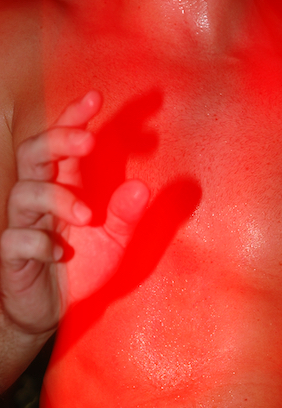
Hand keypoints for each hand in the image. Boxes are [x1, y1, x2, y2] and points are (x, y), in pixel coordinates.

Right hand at [0, 91, 148, 335]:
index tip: (96, 97)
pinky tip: (59, 253)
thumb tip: (142, 185)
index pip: (64, 145)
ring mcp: (25, 225)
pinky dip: (39, 243)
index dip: (74, 118)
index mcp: (65, 188)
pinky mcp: (13, 255)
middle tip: (87, 140)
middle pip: (34, 155)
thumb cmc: (81, 267)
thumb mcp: (114, 242)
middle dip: (58, 140)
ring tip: (87, 215)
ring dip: (57, 197)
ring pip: (25, 192)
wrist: (55, 310)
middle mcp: (42, 199)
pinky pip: (16, 240)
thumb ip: (127, 215)